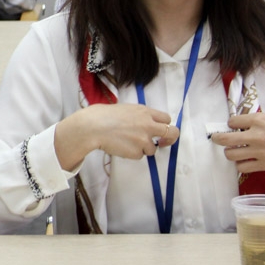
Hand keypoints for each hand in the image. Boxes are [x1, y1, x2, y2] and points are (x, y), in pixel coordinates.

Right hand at [54, 104, 175, 170]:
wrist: (92, 127)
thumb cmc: (103, 115)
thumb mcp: (125, 109)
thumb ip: (139, 116)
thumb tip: (144, 123)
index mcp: (145, 112)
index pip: (166, 119)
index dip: (164, 125)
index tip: (161, 131)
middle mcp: (148, 125)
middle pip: (172, 133)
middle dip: (170, 139)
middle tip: (163, 143)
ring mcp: (144, 140)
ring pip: (152, 149)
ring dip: (142, 148)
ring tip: (126, 142)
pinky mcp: (137, 152)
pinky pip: (139, 155)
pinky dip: (132, 153)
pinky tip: (120, 146)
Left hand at [212, 113, 264, 183]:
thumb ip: (256, 121)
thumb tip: (240, 125)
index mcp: (259, 120)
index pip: (232, 121)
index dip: (231, 124)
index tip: (233, 126)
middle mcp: (257, 135)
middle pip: (224, 139)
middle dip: (217, 138)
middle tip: (217, 138)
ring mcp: (260, 151)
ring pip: (230, 154)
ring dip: (229, 152)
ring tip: (233, 151)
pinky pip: (243, 167)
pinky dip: (240, 164)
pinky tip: (244, 161)